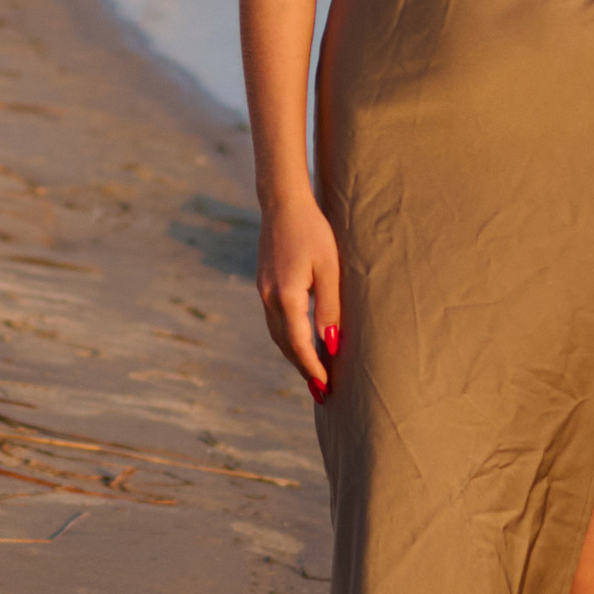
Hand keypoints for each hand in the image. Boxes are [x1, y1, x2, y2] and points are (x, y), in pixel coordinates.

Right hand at [257, 195, 343, 399]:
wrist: (283, 203)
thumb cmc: (313, 231)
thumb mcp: (330, 268)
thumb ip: (329, 306)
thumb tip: (330, 344)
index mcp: (286, 295)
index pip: (299, 343)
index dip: (312, 367)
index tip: (325, 386)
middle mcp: (269, 297)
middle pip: (285, 344)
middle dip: (302, 368)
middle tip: (322, 390)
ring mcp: (263, 291)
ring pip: (277, 334)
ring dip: (294, 355)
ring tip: (313, 372)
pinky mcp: (264, 284)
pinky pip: (275, 320)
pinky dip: (288, 337)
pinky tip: (301, 342)